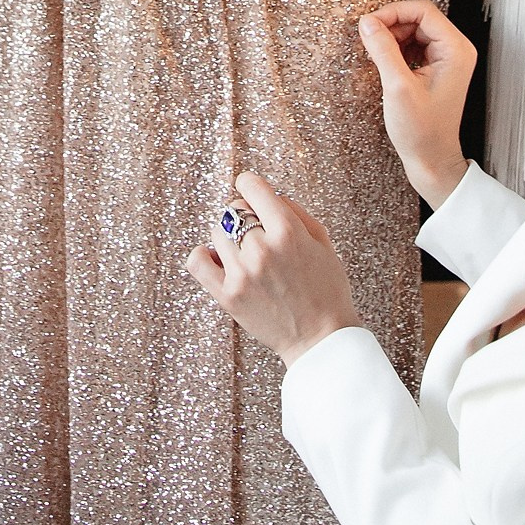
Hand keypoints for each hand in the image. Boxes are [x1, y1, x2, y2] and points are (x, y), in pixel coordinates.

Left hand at [185, 172, 361, 364]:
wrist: (321, 338)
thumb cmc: (327, 290)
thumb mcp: (323, 242)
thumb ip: (296, 212)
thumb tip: (269, 194)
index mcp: (288, 231)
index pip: (252, 186)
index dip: (252, 186)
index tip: (253, 192)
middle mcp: (261, 249)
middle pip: (234, 209)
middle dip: (246, 215)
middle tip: (258, 232)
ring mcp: (242, 273)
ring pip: (217, 231)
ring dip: (230, 236)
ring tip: (246, 252)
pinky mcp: (228, 295)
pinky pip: (197, 261)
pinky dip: (203, 254)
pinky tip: (218, 258)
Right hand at [358, 0, 473, 208]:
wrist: (432, 160)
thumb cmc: (422, 131)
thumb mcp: (398, 87)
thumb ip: (383, 50)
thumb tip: (367, 22)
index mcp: (455, 50)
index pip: (423, 11)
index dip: (393, 12)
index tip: (368, 24)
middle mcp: (456, 50)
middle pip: (418, 18)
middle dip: (391, 25)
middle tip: (367, 40)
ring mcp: (447, 59)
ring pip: (414, 31)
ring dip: (391, 37)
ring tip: (374, 55)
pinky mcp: (436, 69)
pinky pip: (413, 46)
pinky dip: (395, 49)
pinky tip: (383, 62)